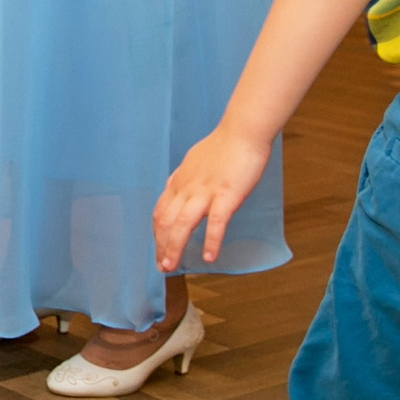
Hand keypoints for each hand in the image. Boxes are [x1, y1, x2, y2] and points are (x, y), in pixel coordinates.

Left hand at [154, 126, 274, 269]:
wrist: (242, 131)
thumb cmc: (223, 146)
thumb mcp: (193, 161)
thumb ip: (183, 177)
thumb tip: (174, 186)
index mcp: (180, 182)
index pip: (160, 212)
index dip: (157, 234)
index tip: (158, 251)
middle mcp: (187, 188)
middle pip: (166, 221)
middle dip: (161, 246)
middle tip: (162, 267)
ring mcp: (205, 191)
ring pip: (182, 223)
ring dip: (175, 247)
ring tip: (172, 267)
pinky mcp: (226, 194)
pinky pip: (216, 221)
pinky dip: (210, 240)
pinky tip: (209, 257)